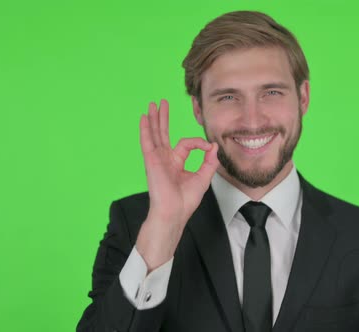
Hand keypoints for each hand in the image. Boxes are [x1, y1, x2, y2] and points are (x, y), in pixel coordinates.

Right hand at [136, 99, 218, 269]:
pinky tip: (144, 117)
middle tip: (163, 103)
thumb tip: (214, 145)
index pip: (187, 144)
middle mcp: (165, 158)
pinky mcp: (151, 160)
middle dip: (163, 118)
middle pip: (163, 133)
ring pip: (155, 134)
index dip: (200, 143)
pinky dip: (145, 129)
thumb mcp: (204, 177)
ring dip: (154, 118)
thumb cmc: (186, 200)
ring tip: (153, 104)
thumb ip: (209, 161)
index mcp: (177, 162)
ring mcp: (157, 159)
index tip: (209, 148)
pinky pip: (147, 141)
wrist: (174, 212)